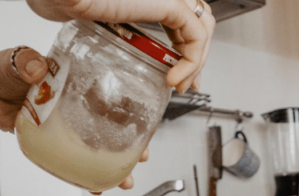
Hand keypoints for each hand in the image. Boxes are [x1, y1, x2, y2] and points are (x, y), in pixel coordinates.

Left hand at [0, 46, 148, 189]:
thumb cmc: (0, 70)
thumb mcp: (16, 62)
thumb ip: (26, 63)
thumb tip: (35, 68)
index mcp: (74, 83)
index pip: (110, 100)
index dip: (130, 115)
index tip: (142, 128)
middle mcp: (74, 107)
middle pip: (110, 128)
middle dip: (128, 146)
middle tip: (140, 158)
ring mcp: (64, 127)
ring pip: (95, 148)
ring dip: (112, 166)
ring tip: (124, 181)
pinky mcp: (52, 143)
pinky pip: (73, 160)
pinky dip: (85, 173)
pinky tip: (94, 184)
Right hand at [25, 0, 215, 91]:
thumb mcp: (96, 23)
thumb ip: (114, 35)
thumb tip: (114, 61)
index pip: (183, 18)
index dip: (187, 47)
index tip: (179, 77)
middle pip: (198, 22)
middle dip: (197, 58)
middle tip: (186, 85)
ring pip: (202, 28)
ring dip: (196, 62)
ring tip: (179, 85)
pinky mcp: (169, 1)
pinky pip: (195, 33)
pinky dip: (191, 60)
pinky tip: (174, 79)